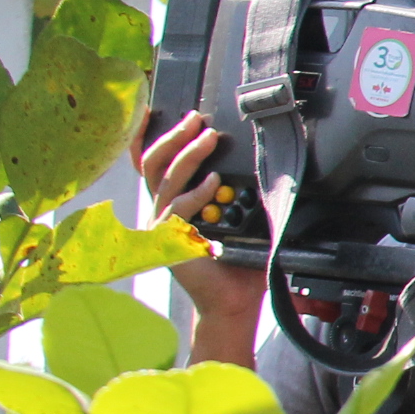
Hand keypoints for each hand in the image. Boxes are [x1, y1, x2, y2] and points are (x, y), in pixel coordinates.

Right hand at [136, 112, 265, 359]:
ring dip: (189, 155)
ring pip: (166, 180)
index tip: (152, 110)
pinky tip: (214, 181)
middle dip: (174, 137)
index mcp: (172, 204)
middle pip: (154, 164)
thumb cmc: (238, 263)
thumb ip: (240, 194)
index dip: (147, 137)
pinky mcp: (169, 243)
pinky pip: (179, 209)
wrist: (233, 303)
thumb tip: (267, 162)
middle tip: (197, 119)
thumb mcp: (240, 220)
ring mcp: (162, 227)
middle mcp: (162, 212)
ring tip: (210, 138)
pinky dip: (197, 193)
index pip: (151, 164)